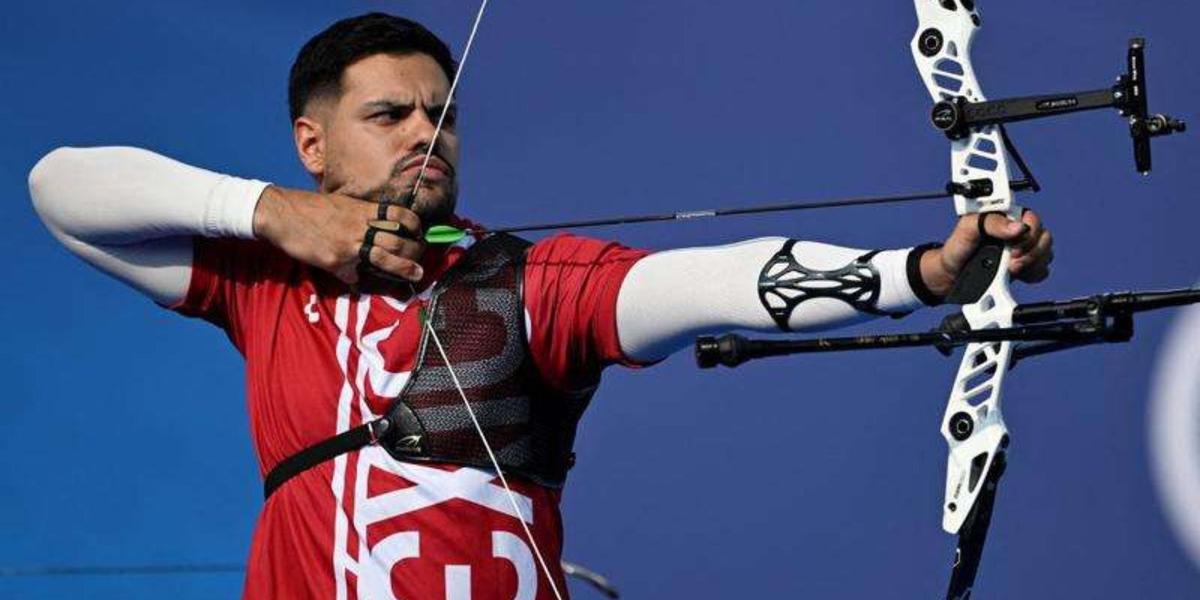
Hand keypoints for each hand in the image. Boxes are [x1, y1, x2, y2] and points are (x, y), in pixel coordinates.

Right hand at [252, 185, 425, 284]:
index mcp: (364, 209)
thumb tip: (376, 230)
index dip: (415, 226)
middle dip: (415, 251)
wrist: (282, 213)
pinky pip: (354, 275)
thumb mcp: (343, 204)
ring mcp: (350, 244)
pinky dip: (357, 280)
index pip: (400, 215)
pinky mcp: (336, 261)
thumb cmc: (312, 208)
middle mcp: (361, 226)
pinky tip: (359, 283)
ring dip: (404, 268)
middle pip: (399, 240)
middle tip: (420, 260)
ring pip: (386, 257)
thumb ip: (362, 216)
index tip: (420, 234)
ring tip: (416, 275)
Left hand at [920, 209, 1053, 298]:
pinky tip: (1017, 276)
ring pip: (1046, 254)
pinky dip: (1033, 275)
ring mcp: (1022, 250)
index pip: (1032, 219)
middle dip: (1030, 253)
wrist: (950, 275)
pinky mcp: (1023, 267)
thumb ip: (991, 222)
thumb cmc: (956, 247)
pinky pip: (1042, 270)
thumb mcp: (967, 229)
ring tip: (1010, 270)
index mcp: (1006, 216)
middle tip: (1010, 263)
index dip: (1028, 234)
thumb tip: (1018, 227)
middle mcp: (1017, 232)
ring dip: (1032, 264)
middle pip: (1044, 237)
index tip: (1012, 248)